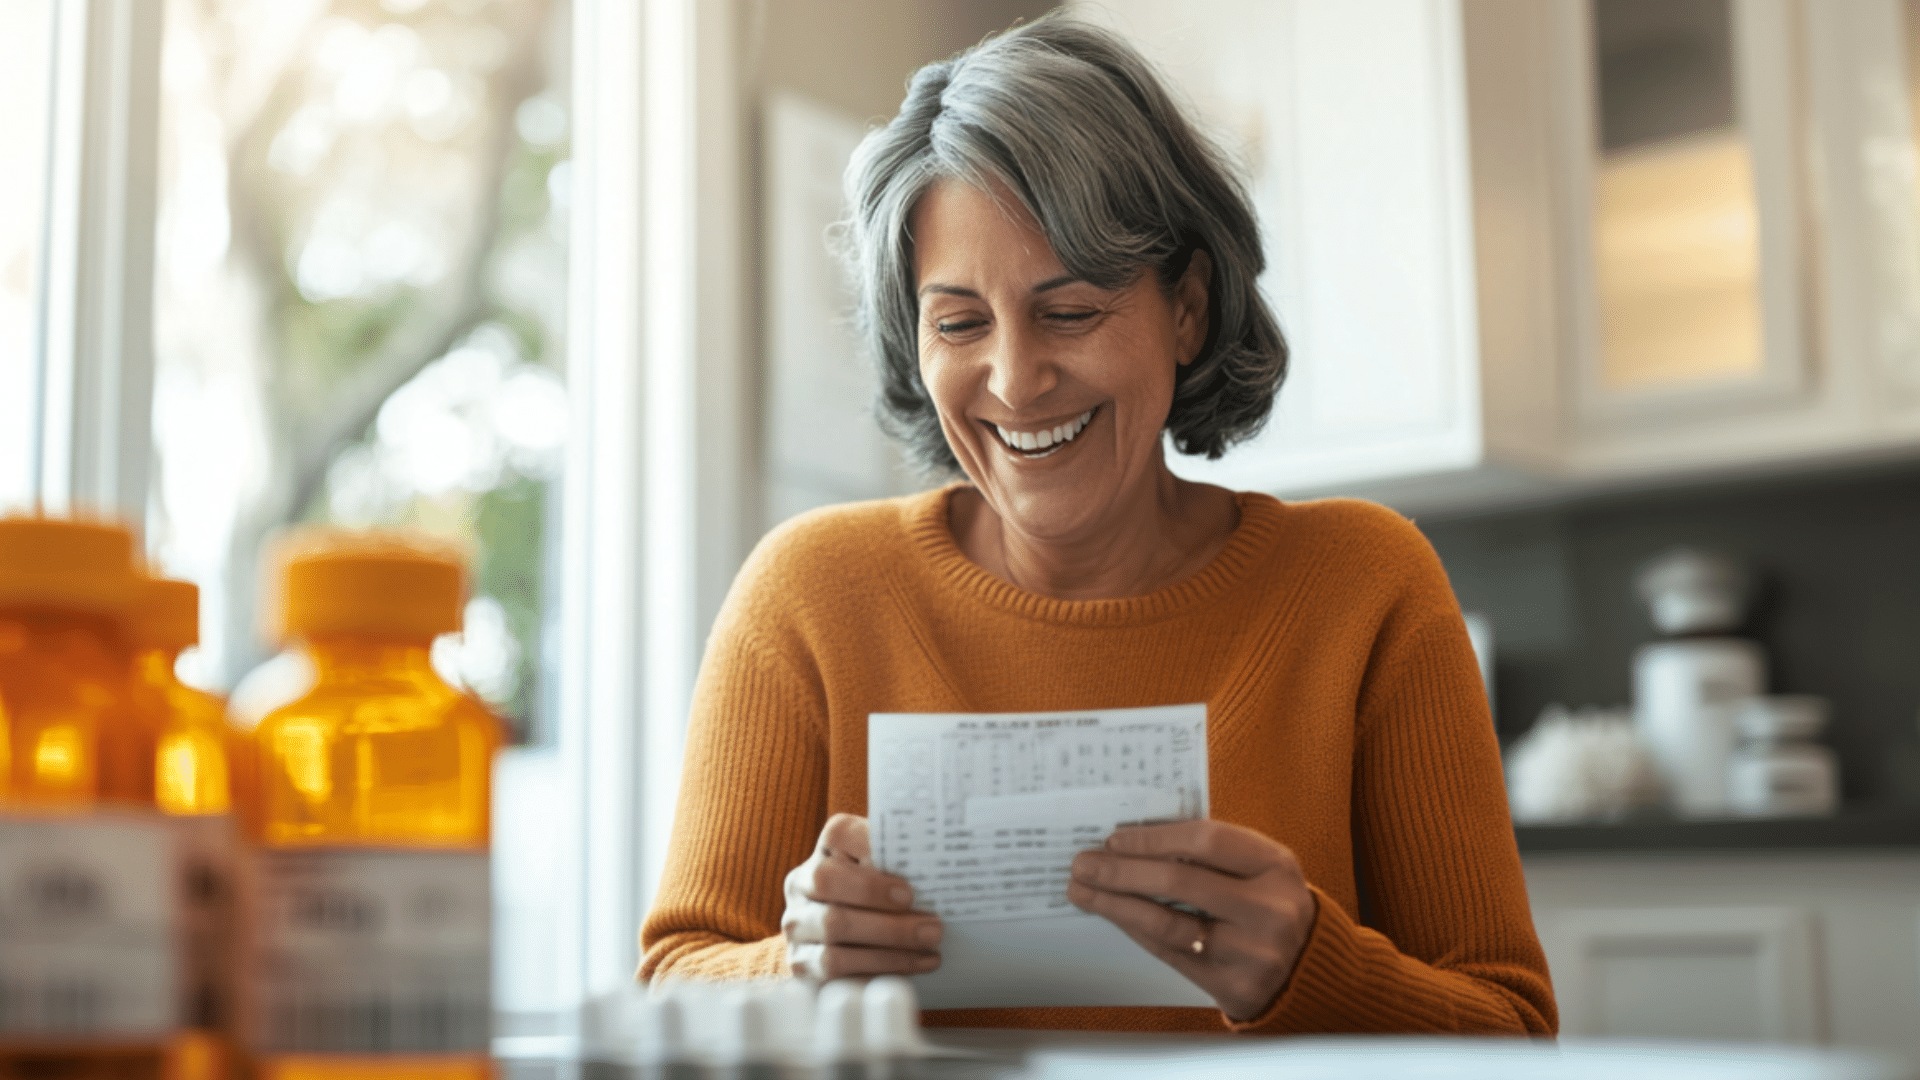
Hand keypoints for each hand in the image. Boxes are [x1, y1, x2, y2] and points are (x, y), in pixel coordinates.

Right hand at [782, 813, 943, 978]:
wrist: (851, 933)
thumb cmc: (886, 891)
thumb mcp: (893, 868)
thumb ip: (905, 862)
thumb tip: (938, 868)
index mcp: (829, 846)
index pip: (840, 838)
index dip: (871, 859)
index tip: (909, 892)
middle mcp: (803, 881)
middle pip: (829, 885)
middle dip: (882, 908)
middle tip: (932, 928)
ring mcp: (797, 923)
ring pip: (833, 932)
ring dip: (887, 946)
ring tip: (928, 950)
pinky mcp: (801, 961)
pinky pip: (833, 969)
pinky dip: (877, 970)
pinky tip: (911, 967)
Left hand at [1068, 820, 1316, 1021]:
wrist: (1308, 968)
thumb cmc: (1268, 904)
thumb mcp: (1257, 868)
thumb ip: (1210, 852)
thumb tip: (1133, 839)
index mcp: (1276, 866)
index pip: (1206, 839)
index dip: (1154, 837)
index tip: (1115, 838)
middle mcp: (1270, 909)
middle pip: (1180, 881)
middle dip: (1122, 870)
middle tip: (1084, 863)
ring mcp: (1253, 952)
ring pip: (1168, 923)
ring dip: (1116, 904)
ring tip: (1084, 890)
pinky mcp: (1234, 986)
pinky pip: (1170, 954)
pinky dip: (1135, 930)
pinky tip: (1113, 916)